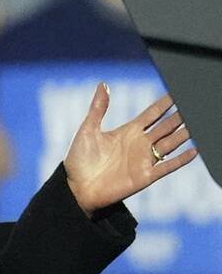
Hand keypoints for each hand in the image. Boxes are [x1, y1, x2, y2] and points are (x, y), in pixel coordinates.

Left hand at [64, 84, 196, 215]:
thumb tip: (103, 85)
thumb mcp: (87, 130)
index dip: (166, 103)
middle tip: (193, 105)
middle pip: (166, 126)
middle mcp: (140, 144)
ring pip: (171, 143)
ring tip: (197, 124)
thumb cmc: (79, 160)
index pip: (153, 114)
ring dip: (184, 134)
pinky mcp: (145, 176)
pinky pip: (167, 167)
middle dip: (180, 116)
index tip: (177, 92)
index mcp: (128, 131)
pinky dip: (181, 160)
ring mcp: (144, 160)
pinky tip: (194, 150)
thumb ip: (98, 108)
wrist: (76, 188)